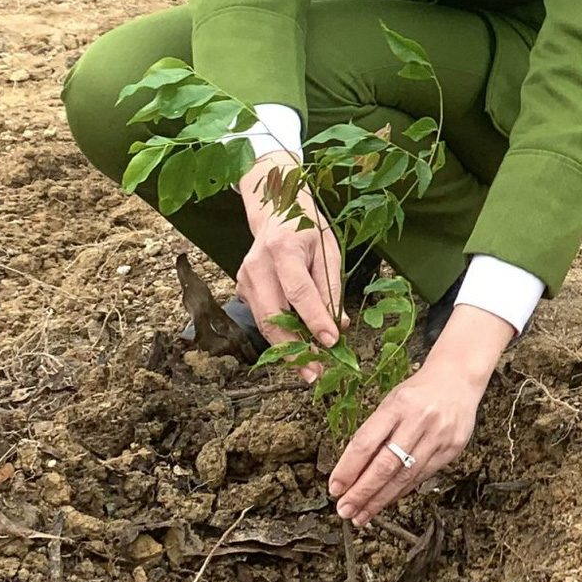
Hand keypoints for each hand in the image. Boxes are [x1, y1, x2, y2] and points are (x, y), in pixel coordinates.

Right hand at [235, 152, 342, 378]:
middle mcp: (258, 265)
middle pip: (273, 315)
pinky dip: (279, 337)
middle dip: (294, 349)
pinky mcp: (242, 288)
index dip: (315, 319)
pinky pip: (262, 317)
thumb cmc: (308, 228)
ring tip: (309, 369)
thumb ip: (332, 287)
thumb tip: (339, 324)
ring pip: (264, 322)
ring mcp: (245, 278)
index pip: (299, 291)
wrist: (273, 209)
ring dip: (286, 350)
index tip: (331, 342)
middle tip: (315, 372)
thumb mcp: (329, 249)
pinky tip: (297, 350)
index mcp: (283, 250)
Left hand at [327, 304, 512, 524]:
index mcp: (399, 404)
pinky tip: (386, 501)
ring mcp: (439, 435)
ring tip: (361, 515)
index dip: (348, 469)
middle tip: (345, 509)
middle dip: (362, 492)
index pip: (367, 441)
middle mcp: (421, 419)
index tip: (335, 488)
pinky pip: (422, 476)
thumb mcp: (391, 402)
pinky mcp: (453, 448)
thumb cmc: (418, 392)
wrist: (459, 379)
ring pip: (405, 476)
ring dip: (380, 499)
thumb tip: (350, 473)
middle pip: (386, 464)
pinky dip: (401, 491)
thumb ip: (374, 433)